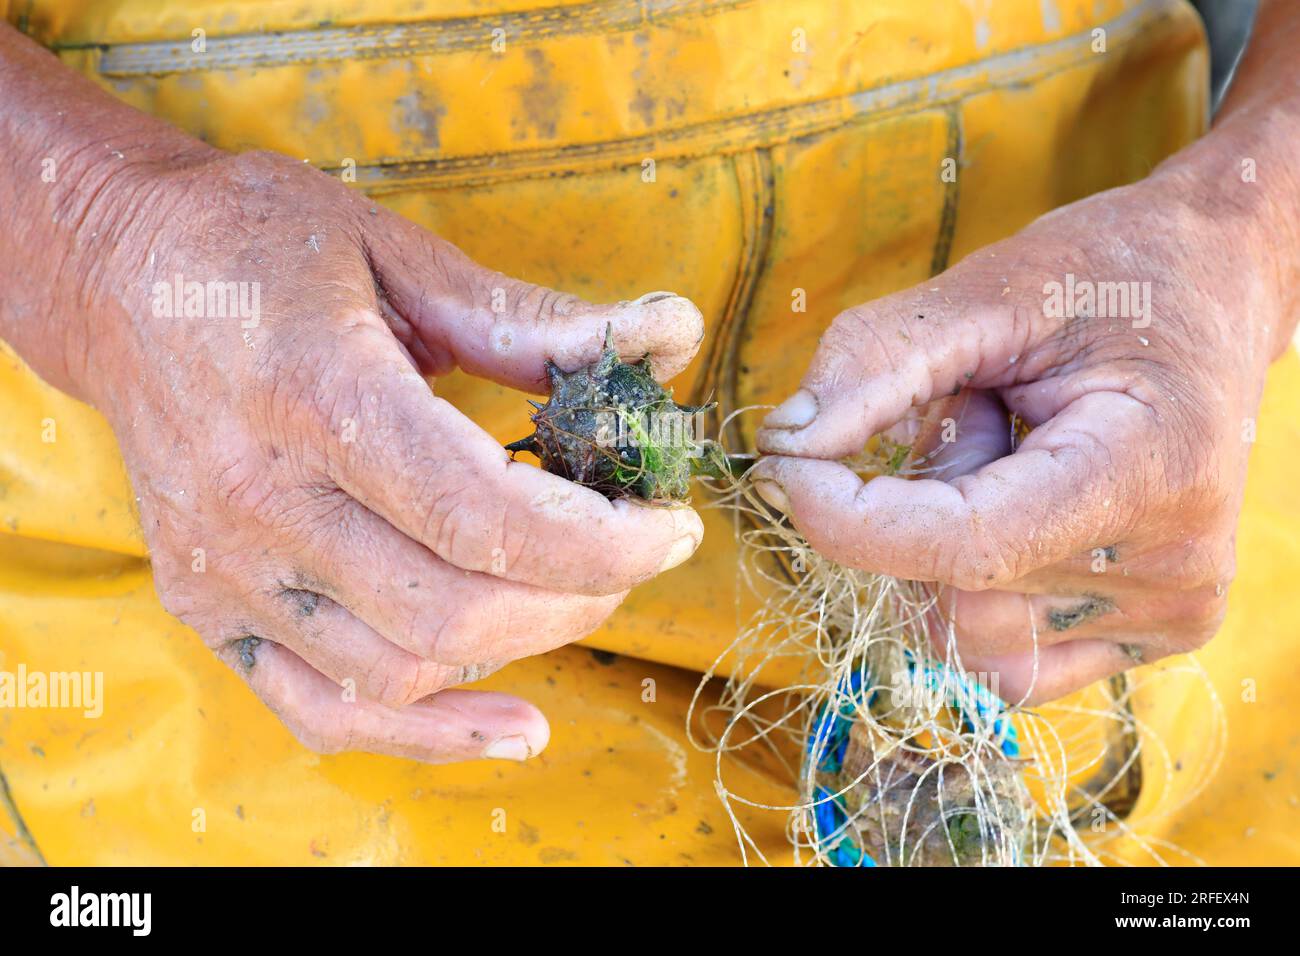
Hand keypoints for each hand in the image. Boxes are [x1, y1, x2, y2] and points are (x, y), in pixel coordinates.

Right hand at [73, 149, 704, 761]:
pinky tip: (510, 723)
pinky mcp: (208, 607)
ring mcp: (223, 568)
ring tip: (570, 590)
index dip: (603, 542)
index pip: (482, 516)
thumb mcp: (398, 255)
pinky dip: (427, 734)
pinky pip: (326, 713)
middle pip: (453, 610)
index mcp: (310, 392)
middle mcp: (255, 498)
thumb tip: (670, 331)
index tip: (669, 527)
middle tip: (631, 550)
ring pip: (404, 671)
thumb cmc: (259, 250)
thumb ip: (531, 319)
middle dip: (580, 595)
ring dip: (521, 646)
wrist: (122, 280)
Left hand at [753, 169, 1284, 703]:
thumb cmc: (1112, 274)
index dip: (850, 520)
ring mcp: (1165, 614)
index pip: (966, 547)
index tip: (783, 469)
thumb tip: (780, 449)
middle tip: (964, 413)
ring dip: (937, 548)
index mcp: (1153, 469)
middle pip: (954, 596)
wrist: (1215, 291)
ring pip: (964, 635)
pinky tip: (1013, 509)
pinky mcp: (1145, 636)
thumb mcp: (990, 288)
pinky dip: (965, 588)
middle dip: (910, 510)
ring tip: (1001, 451)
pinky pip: (998, 655)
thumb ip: (877, 363)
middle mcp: (1174, 567)